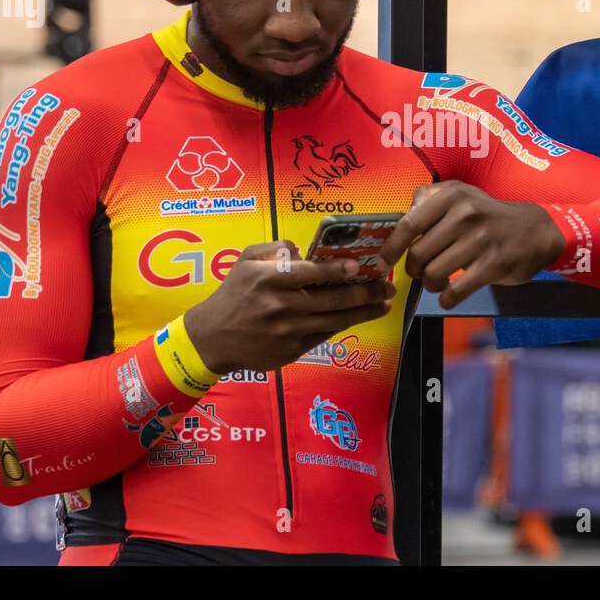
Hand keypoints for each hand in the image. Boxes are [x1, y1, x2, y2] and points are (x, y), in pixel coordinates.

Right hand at [183, 240, 395, 374]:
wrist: (212, 338)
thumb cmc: (232, 294)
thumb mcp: (245, 260)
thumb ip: (275, 248)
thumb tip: (305, 251)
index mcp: (267, 280)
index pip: (309, 274)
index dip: (336, 271)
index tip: (359, 266)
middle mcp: (279, 307)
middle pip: (330, 300)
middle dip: (364, 293)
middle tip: (386, 286)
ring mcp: (287, 332)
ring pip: (333, 321)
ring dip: (363, 312)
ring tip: (384, 303)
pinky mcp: (291, 351)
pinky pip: (324, 335)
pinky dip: (343, 325)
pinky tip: (360, 316)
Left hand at [377, 180, 564, 309]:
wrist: (535, 231)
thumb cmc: (488, 215)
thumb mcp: (461, 194)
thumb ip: (429, 199)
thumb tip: (402, 214)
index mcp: (452, 197)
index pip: (409, 224)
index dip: (391, 248)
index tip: (383, 263)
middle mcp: (465, 215)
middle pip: (419, 255)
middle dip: (414, 270)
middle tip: (421, 272)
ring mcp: (480, 240)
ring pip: (434, 274)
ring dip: (430, 284)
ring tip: (437, 281)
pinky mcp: (493, 265)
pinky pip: (455, 291)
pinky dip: (446, 299)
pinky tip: (449, 295)